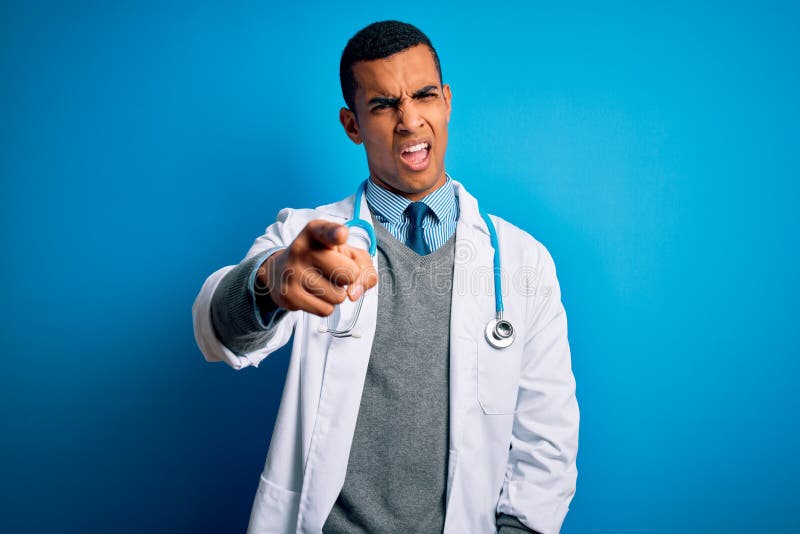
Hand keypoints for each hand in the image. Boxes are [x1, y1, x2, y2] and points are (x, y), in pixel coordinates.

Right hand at [256, 220, 377, 316]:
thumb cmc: (324, 260)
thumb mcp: (347, 254)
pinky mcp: (288, 295)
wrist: (281, 272)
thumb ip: (365, 269)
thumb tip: (353, 294)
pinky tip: (314, 294)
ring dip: (337, 294)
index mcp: (315, 232)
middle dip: (350, 278)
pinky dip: (326, 305)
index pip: (326, 231)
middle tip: (335, 271)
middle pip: (349, 274)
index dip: (336, 233)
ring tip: (322, 282)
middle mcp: (301, 249)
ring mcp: (292, 273)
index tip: (341, 235)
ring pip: (338, 296)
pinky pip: (326, 310)